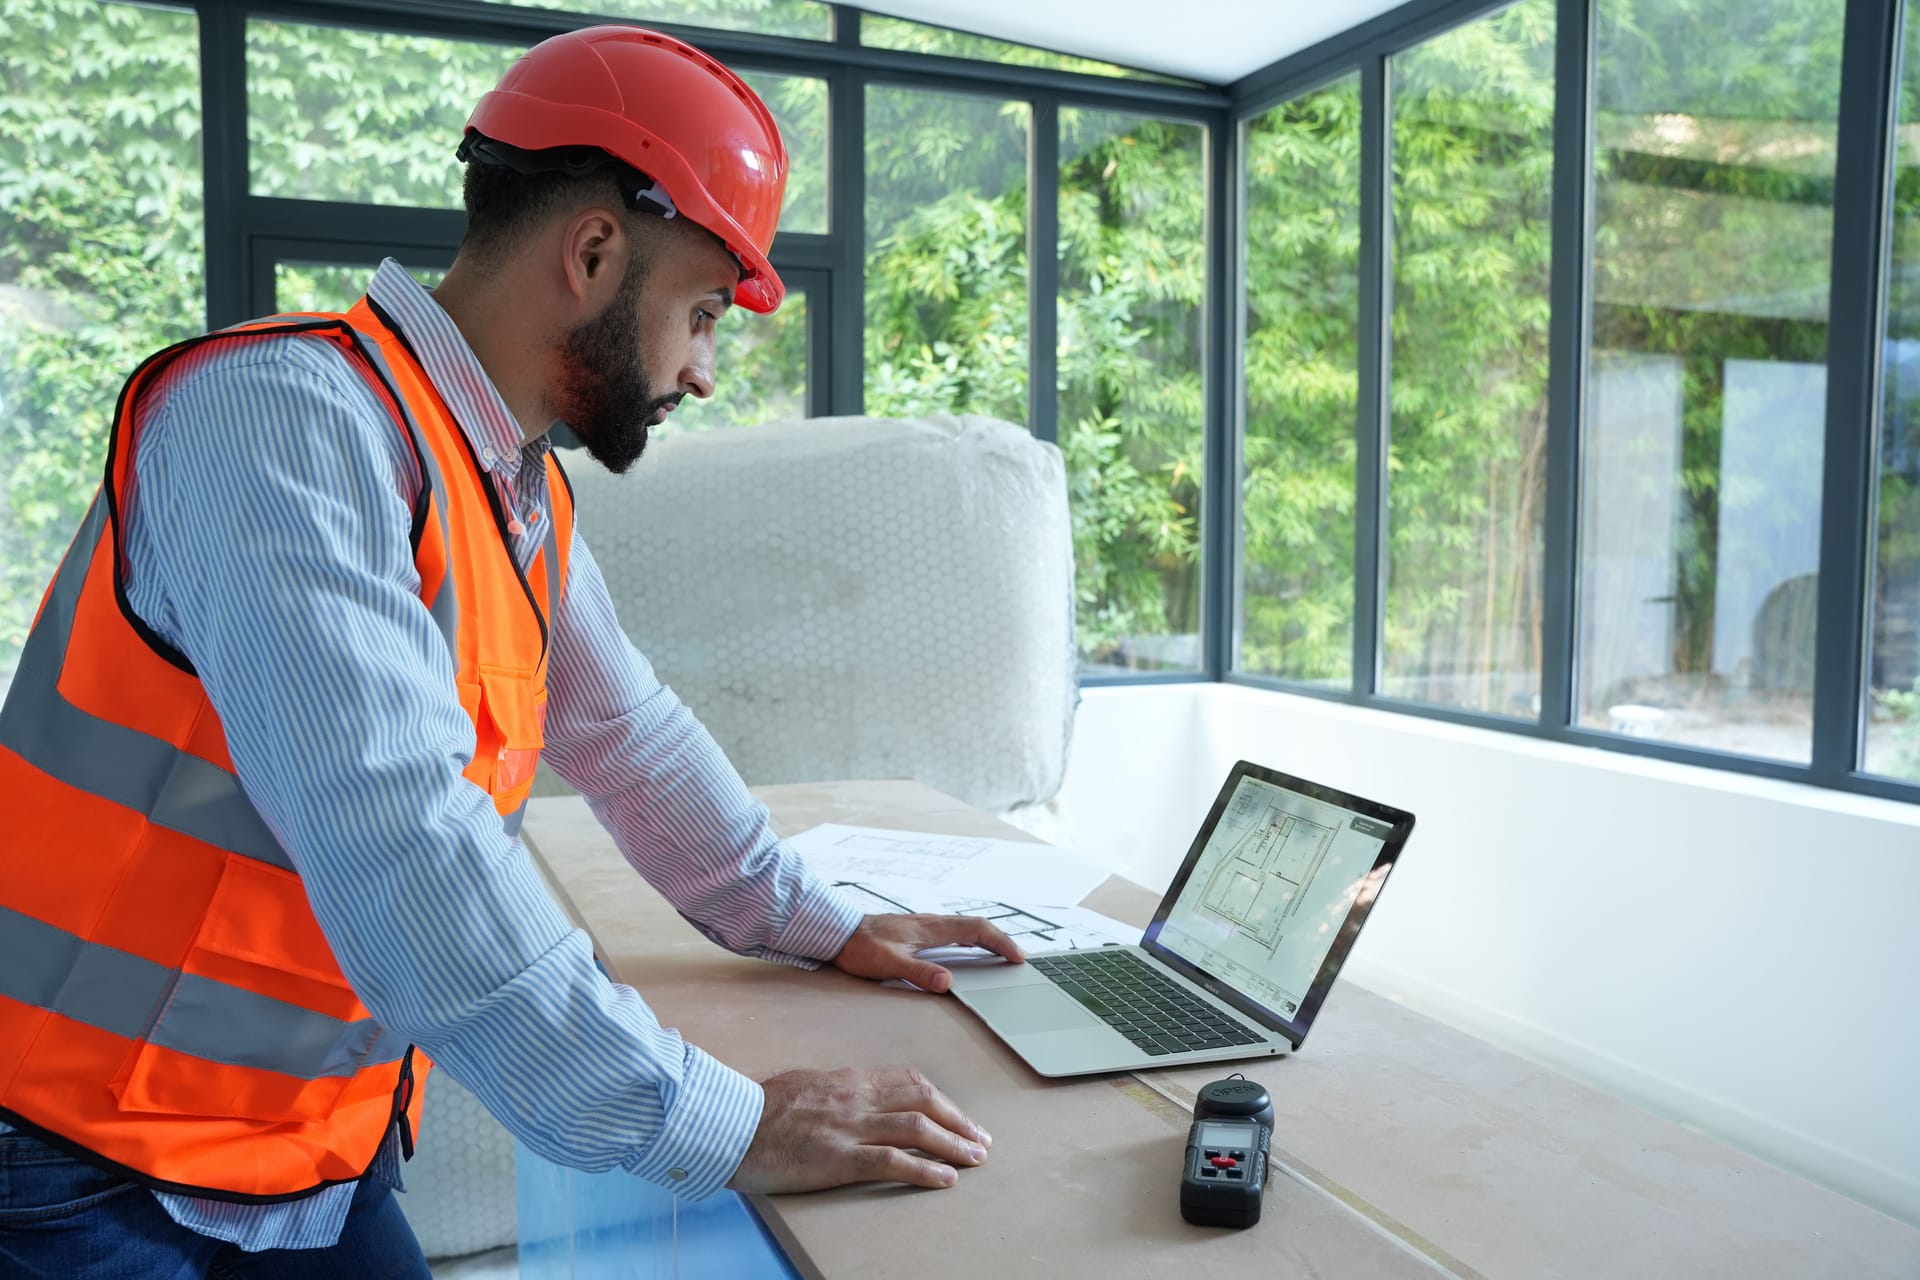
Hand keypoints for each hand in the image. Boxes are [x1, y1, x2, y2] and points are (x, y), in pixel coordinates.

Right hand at [727, 1066, 991, 1193]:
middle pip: (922, 1100)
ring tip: (975, 1159)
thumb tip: (846, 1094)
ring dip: (953, 1144)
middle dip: (957, 1120)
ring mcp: (849, 1127)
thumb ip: (831, 1090)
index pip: (907, 1081)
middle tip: (980, 1139)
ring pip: (916, 1128)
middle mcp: (855, 1098)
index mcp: (847, 1081)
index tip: (957, 1116)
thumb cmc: (756, 1108)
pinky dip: (924, 1170)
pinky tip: (945, 1180)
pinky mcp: (838, 1158)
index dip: (939, 1099)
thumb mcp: (802, 1085)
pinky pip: (892, 1161)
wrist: (728, 1124)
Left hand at [830, 913, 1023, 992]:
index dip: (1000, 942)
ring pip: (963, 926)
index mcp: (931, 929)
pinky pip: (951, 930)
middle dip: (999, 939)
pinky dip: (967, 939)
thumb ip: (919, 973)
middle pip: (975, 925)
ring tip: (997, 953)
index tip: (1017, 957)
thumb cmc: (861, 947)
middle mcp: (931, 922)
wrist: (837, 932)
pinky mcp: (914, 929)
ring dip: (984, 938)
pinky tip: (963, 950)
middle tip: (1015, 956)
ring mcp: (923, 924)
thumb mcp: (890, 964)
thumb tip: (948, 982)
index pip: (976, 930)